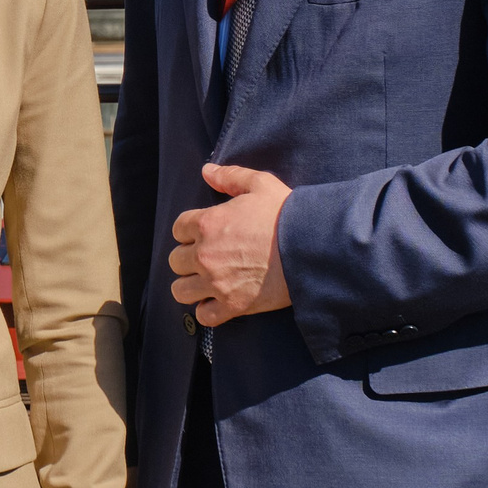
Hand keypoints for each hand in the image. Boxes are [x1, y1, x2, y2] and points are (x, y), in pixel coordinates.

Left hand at [168, 163, 292, 326]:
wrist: (312, 248)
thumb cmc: (287, 214)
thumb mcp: (260, 184)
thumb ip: (230, 176)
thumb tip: (206, 170)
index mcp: (207, 223)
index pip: (178, 230)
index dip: (190, 232)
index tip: (203, 235)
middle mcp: (205, 254)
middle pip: (175, 261)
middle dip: (188, 259)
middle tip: (207, 258)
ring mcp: (217, 282)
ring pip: (180, 290)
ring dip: (191, 287)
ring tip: (205, 283)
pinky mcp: (233, 306)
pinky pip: (203, 316)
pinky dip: (207, 312)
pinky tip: (218, 303)